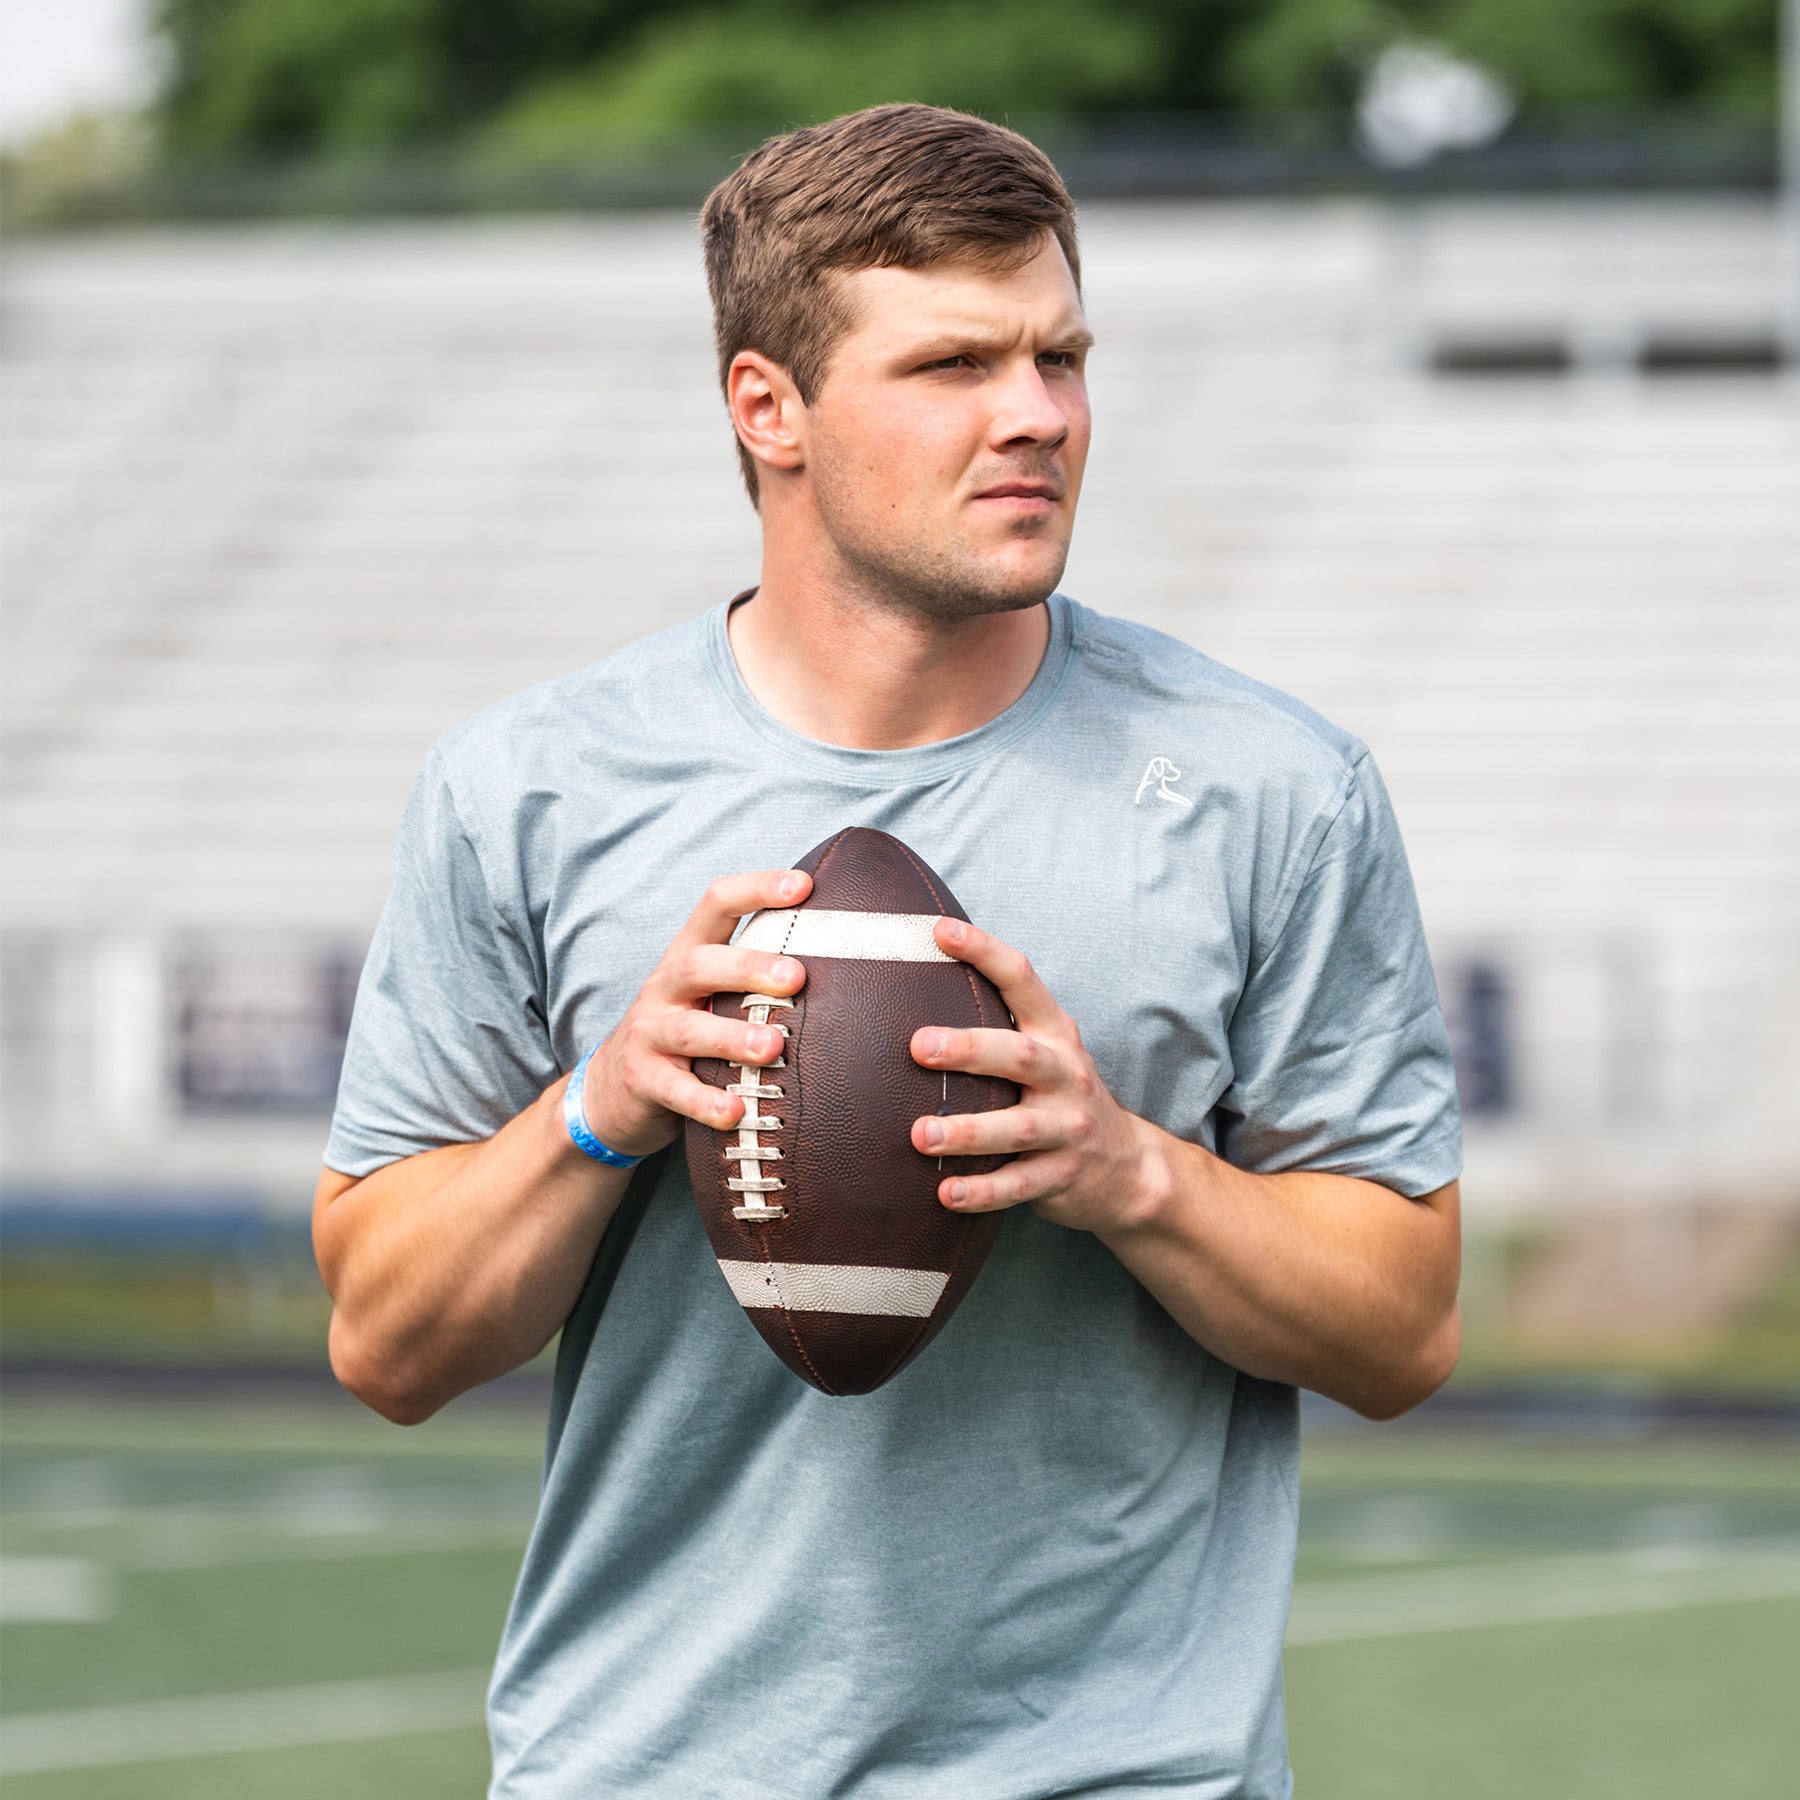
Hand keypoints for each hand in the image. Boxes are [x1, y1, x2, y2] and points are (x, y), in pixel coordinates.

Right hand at [579, 870, 811, 1159]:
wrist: (612, 1091)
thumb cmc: (686, 1033)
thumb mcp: (709, 995)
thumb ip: (755, 976)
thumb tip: (846, 958)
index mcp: (689, 955)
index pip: (716, 904)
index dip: (757, 889)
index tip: (804, 886)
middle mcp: (665, 987)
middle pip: (699, 964)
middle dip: (748, 967)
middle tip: (796, 977)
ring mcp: (649, 1034)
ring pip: (688, 1031)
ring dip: (732, 1037)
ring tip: (772, 1047)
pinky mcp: (642, 1081)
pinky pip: (675, 1092)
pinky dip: (705, 1102)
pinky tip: (736, 1113)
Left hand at [907, 917, 1158, 1231]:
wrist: (1129, 1169)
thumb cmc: (1061, 1097)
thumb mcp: (1045, 1053)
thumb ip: (998, 1027)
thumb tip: (913, 988)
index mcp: (1055, 1034)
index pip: (1022, 979)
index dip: (984, 951)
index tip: (940, 930)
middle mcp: (1065, 1074)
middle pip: (1019, 1055)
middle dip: (970, 1049)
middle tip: (919, 1046)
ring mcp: (1067, 1128)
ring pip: (1017, 1127)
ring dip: (968, 1131)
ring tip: (921, 1134)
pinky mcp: (1063, 1177)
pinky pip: (1019, 1186)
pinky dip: (983, 1191)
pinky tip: (946, 1194)